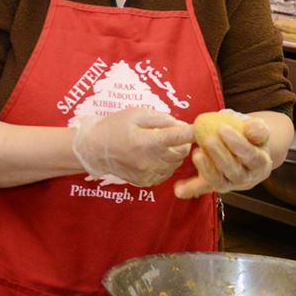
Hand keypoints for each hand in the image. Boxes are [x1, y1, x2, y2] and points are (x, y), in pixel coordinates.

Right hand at [71, 108, 192, 186]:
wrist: (93, 150)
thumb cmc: (114, 127)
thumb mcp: (136, 114)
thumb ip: (162, 119)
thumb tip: (182, 126)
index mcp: (148, 141)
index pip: (179, 137)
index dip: (193, 132)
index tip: (201, 128)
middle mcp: (150, 161)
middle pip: (181, 152)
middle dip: (182, 142)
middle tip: (172, 134)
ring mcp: (148, 174)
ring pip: (175, 164)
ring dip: (174, 154)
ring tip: (161, 145)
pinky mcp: (145, 182)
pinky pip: (166, 173)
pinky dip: (166, 164)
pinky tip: (154, 157)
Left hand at [174, 113, 271, 197]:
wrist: (244, 148)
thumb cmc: (249, 136)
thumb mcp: (256, 129)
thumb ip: (257, 129)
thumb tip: (252, 127)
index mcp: (260, 163)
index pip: (251, 155)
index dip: (238, 144)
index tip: (223, 129)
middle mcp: (246, 178)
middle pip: (234, 171)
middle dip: (220, 155)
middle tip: (207, 140)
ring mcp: (230, 184)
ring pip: (219, 182)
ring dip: (207, 169)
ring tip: (196, 154)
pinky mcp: (214, 186)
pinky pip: (203, 189)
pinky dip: (191, 189)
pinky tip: (179, 189)